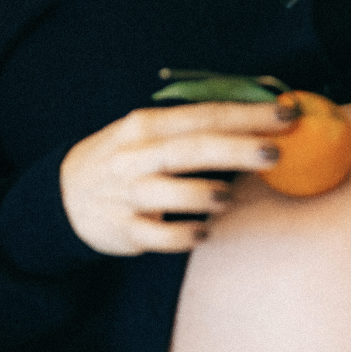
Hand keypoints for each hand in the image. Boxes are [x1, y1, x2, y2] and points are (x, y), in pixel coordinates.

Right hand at [59, 99, 296, 254]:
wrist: (63, 196)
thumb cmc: (123, 158)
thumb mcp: (146, 131)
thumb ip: (195, 124)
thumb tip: (261, 116)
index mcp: (147, 125)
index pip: (204, 115)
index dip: (247, 114)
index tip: (286, 114)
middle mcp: (136, 156)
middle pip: (192, 149)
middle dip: (237, 148)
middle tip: (276, 152)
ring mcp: (130, 195)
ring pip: (173, 193)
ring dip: (206, 195)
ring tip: (226, 196)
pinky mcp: (126, 231)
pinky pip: (161, 237)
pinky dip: (185, 234)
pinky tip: (203, 231)